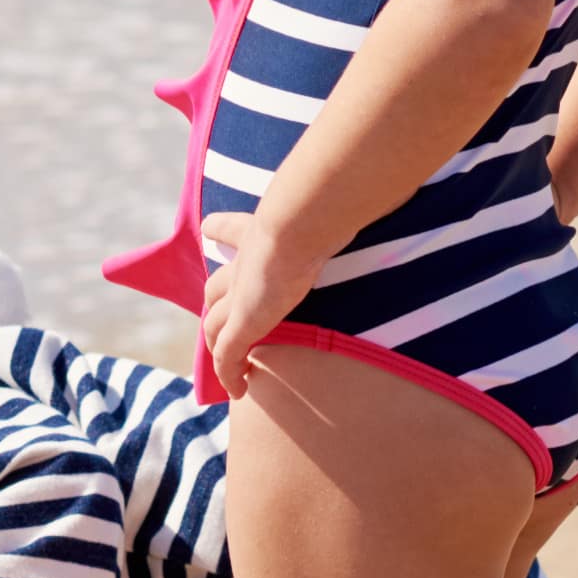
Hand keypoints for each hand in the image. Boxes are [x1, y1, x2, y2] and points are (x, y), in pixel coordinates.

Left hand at [190, 209, 322, 398]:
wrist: (297, 226)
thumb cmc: (316, 213)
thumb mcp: (324, 206)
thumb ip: (337, 202)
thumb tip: (365, 187)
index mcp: (257, 233)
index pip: (232, 230)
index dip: (221, 230)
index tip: (211, 229)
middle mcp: (242, 265)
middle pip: (216, 287)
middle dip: (214, 302)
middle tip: (215, 318)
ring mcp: (238, 296)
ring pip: (215, 326)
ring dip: (218, 345)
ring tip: (227, 361)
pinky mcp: (242, 324)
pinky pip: (227, 356)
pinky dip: (229, 374)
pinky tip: (237, 390)